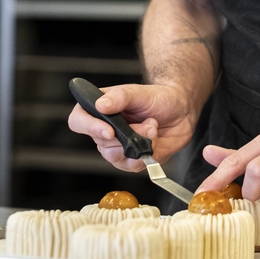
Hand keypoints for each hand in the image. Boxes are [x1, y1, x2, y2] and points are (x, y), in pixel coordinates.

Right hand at [68, 83, 194, 171]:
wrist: (181, 109)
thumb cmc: (158, 97)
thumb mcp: (139, 92)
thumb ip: (120, 96)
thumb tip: (100, 104)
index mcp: (101, 109)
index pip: (78, 121)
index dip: (89, 127)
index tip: (109, 131)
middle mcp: (105, 130)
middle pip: (101, 143)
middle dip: (127, 136)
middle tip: (148, 123)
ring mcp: (118, 146)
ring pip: (115, 157)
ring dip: (138, 144)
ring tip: (153, 129)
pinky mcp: (132, 159)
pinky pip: (132, 166)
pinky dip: (145, 156)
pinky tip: (154, 142)